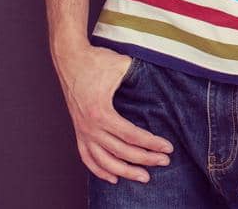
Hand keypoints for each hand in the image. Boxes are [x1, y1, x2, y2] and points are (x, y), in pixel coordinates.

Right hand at [54, 45, 171, 183]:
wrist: (70, 58)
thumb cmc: (97, 60)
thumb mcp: (122, 65)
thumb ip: (140, 74)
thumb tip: (164, 76)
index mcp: (101, 112)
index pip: (131, 136)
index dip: (151, 144)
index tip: (168, 148)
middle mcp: (90, 126)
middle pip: (121, 151)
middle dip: (145, 159)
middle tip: (164, 162)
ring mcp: (83, 130)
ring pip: (104, 161)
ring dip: (124, 171)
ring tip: (143, 177)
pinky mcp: (78, 131)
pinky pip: (86, 157)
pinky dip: (99, 170)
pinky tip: (112, 178)